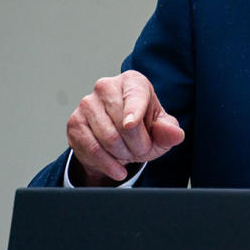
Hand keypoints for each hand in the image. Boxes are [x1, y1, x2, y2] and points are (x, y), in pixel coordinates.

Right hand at [66, 70, 184, 185]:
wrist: (118, 136)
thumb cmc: (143, 126)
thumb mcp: (161, 129)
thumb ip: (169, 131)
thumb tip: (175, 134)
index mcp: (132, 82)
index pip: (135, 97)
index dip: (134, 112)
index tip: (131, 125)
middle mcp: (107, 87)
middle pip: (122, 125)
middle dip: (137, 146)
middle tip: (141, 150)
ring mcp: (87, 103)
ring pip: (107, 139)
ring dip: (123, 155)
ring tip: (128, 153)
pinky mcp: (74, 122)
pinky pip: (91, 149)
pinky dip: (107, 164)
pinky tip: (117, 168)